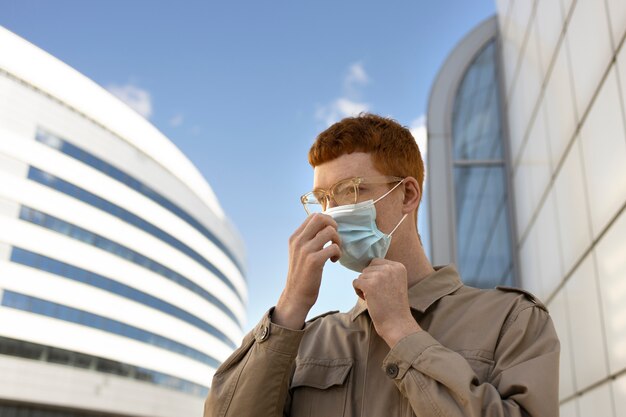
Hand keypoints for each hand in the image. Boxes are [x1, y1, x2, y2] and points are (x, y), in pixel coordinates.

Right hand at [273, 213, 341, 329]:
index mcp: (295, 237)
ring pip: (330, 231)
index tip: (330, 234)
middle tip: (334, 239)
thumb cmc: (303, 273)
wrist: (296, 295)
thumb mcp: (301, 252)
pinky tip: (334, 261)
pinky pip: (333, 248)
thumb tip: (325, 225)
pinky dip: (338, 253)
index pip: (313, 216)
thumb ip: (309, 238)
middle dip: (333, 225)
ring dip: (338, 241)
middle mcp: (298, 241)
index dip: (327, 221)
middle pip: (321, 218)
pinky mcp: (314, 261)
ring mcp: (305, 250)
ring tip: (335, 251)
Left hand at [352, 258, 420, 346]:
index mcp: (399, 266)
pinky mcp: (370, 285)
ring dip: (364, 287)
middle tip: (379, 295)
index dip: (375, 276)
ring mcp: (380, 276)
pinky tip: (369, 300)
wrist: (397, 324)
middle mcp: (390, 268)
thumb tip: (366, 266)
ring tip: (376, 298)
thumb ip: (385, 272)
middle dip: (369, 281)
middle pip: (367, 268)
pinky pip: (355, 282)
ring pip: (361, 276)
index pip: (376, 262)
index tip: (384, 289)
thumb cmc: (394, 306)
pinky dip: (358, 291)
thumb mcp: (395, 282)